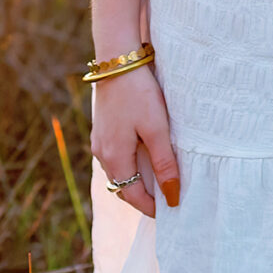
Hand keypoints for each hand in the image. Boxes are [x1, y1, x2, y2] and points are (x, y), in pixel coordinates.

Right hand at [89, 63, 179, 217]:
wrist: (117, 60)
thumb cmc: (139, 93)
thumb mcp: (157, 129)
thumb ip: (164, 163)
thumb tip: (172, 195)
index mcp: (114, 157)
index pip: (132, 195)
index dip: (151, 207)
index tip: (170, 211)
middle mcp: (102, 153)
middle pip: (122, 186)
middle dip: (143, 197)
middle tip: (166, 200)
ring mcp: (99, 140)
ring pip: (118, 171)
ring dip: (135, 181)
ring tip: (159, 181)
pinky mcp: (102, 128)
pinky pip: (115, 157)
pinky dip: (129, 165)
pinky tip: (144, 157)